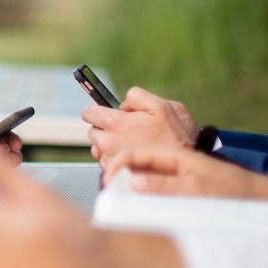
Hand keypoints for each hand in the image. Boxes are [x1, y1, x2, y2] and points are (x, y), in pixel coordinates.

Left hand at [82, 87, 197, 168]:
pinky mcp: (112, 171)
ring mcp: (108, 158)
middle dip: (105, 129)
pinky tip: (131, 155)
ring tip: (130, 144)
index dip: (97, 112)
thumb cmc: (172, 136)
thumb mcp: (160, 106)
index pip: (88, 113)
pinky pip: (105, 160)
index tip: (104, 114)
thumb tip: (122, 104)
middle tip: (125, 130)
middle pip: (92, 130)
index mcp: (114, 122)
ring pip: (98, 147)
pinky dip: (114, 157)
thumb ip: (136, 96)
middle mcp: (106, 141)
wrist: (179, 166)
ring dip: (109, 144)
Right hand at [104, 146, 267, 198]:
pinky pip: (146, 179)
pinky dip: (135, 184)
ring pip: (136, 168)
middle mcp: (167, 157)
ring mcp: (169, 168)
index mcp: (170, 152)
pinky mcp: (172, 180)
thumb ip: (164, 185)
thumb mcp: (196, 189)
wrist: (251, 194)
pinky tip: (133, 195)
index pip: (132, 153)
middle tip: (106, 186)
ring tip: (115, 190)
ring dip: (123, 176)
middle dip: (113, 167)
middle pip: (130, 157)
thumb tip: (133, 182)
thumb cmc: (229, 189)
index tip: (107, 182)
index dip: (115, 166)